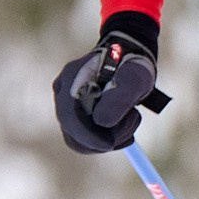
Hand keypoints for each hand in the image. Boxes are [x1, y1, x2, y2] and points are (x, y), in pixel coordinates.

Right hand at [53, 18, 167, 153]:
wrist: (129, 54)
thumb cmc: (133, 64)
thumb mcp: (135, 78)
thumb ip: (119, 98)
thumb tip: (101, 123)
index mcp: (73, 77)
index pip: (69, 116)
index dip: (87, 136)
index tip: (110, 145)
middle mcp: (64, 90)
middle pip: (72, 131)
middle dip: (103, 139)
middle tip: (131, 132)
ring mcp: (67, 102)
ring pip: (79, 138)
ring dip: (108, 139)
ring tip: (131, 119)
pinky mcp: (76, 112)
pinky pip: (85, 136)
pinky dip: (106, 138)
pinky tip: (125, 126)